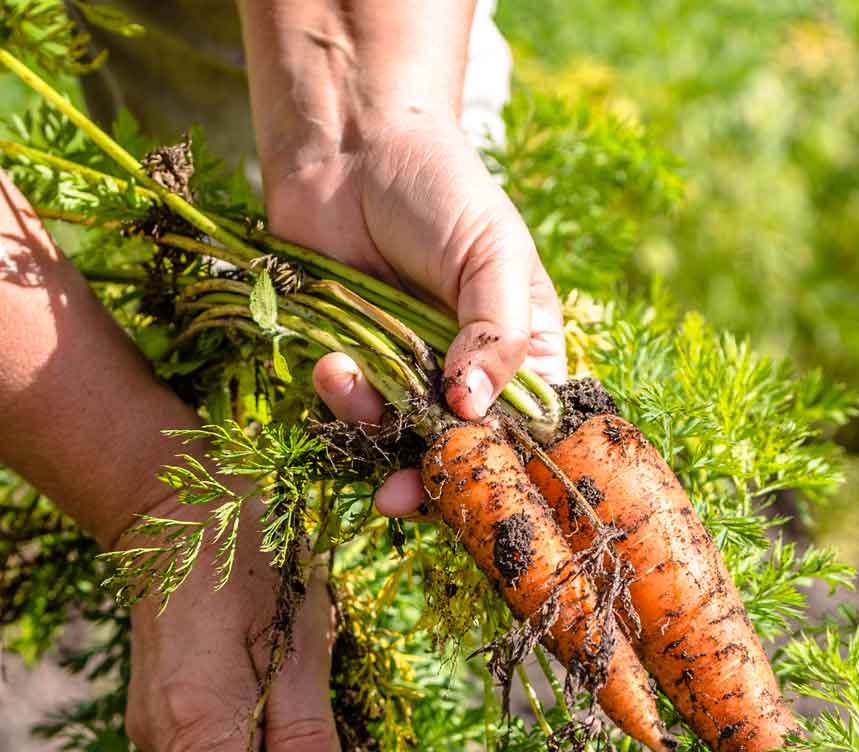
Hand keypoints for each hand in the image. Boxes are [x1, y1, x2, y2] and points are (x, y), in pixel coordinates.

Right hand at [124, 495, 346, 751]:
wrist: (175, 510)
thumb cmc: (248, 567)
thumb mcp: (299, 646)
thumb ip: (305, 736)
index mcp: (198, 729)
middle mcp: (160, 738)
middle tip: (304, 725)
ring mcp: (148, 724)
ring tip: (277, 687)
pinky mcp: (149, 708)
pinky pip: (197, 750)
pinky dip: (230, 737)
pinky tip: (249, 679)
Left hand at [265, 115, 565, 517]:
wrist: (349, 150)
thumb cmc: (439, 188)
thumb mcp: (492, 251)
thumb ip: (497, 332)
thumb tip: (474, 410)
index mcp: (525, 353)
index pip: (528, 434)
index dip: (505, 470)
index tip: (475, 486)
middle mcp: (470, 375)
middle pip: (461, 456)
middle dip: (428, 479)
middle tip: (398, 494)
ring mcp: (409, 375)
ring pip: (398, 443)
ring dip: (370, 428)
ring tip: (347, 378)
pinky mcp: (355, 367)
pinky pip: (350, 414)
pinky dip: (339, 400)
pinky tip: (330, 362)